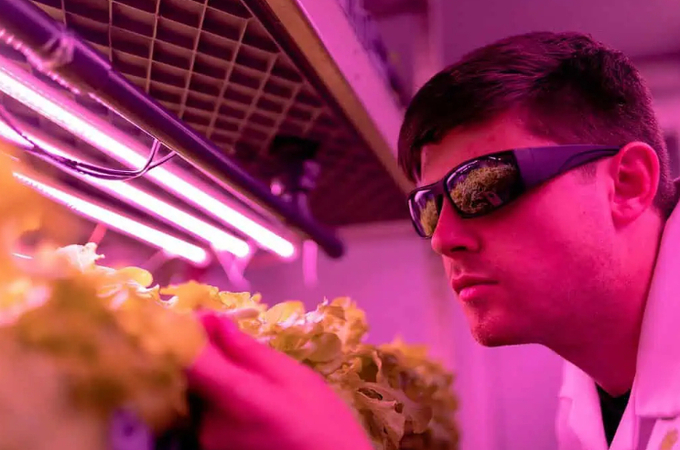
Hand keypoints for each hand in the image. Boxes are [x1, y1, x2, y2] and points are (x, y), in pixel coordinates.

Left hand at [186, 313, 373, 449]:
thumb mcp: (295, 377)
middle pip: (193, 377)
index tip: (193, 316)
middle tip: (243, 356)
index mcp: (235, 399)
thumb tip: (213, 319)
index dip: (182, 333)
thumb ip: (249, 350)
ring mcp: (208, 443)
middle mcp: (210, 424)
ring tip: (257, 388)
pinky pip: (208, 417)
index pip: (187, 360)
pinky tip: (251, 408)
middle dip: (211, 360)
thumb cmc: (322, 422)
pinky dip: (222, 405)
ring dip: (218, 384)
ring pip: (201, 396)